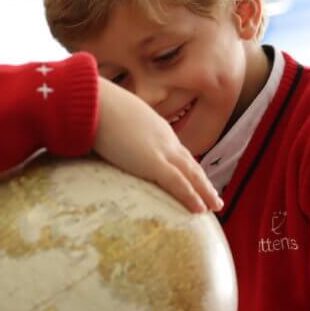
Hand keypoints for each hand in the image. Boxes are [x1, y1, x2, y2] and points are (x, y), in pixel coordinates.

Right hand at [93, 78, 221, 213]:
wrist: (94, 101)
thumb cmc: (96, 107)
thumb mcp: (112, 119)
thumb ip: (115, 131)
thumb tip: (102, 141)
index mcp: (155, 127)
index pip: (176, 149)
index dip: (187, 164)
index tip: (194, 176)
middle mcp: (164, 138)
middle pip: (189, 162)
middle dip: (202, 180)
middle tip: (213, 195)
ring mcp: (161, 150)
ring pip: (191, 174)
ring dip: (205, 191)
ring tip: (215, 205)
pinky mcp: (153, 163)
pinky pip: (178, 183)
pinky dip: (191, 197)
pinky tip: (200, 209)